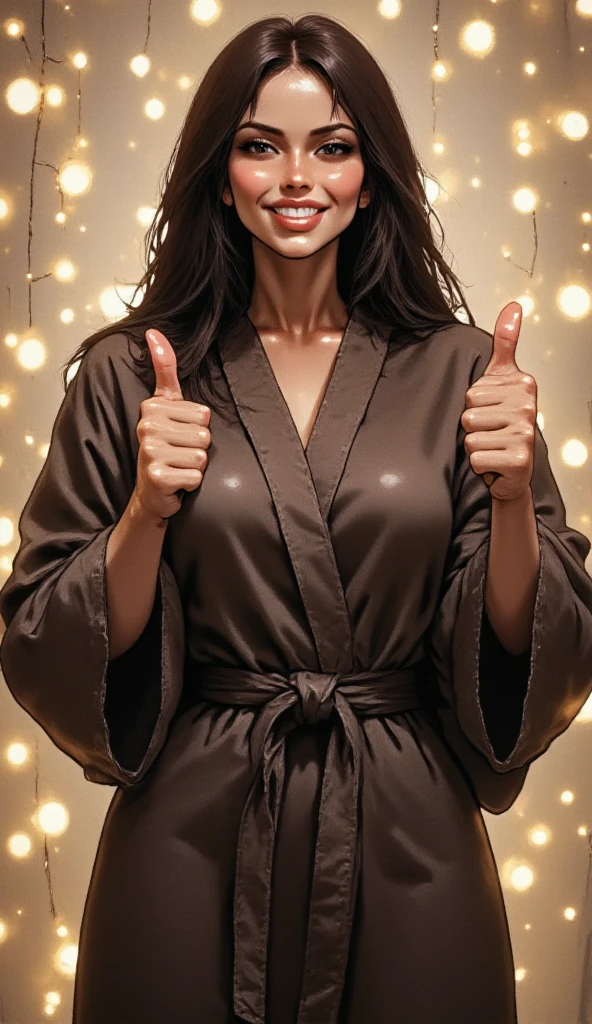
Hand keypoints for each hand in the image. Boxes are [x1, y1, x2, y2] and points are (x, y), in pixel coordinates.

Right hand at [133, 328, 210, 521]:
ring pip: (201, 456)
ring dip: (195, 466)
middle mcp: (146, 426)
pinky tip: (176, 482)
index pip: (204, 414)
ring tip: (178, 466)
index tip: (178, 434)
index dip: (197, 428)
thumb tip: (154, 332)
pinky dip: (191, 483)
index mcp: (151, 407)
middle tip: (179, 454)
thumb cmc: (164, 447)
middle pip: (205, 434)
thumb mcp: (166, 405)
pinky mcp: (156, 477)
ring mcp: (149, 452)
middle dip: (198, 448)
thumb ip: (164, 369)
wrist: (151, 492)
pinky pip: (196, 476)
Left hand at [460, 301, 535, 502]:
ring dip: (476, 447)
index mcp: (522, 385)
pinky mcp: (519, 459)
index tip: (491, 412)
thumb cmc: (504, 424)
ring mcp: (525, 434)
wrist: (513, 471)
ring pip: (470, 437)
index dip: (474, 406)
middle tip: (490, 433)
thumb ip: (505, 343)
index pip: (471, 393)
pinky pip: (476, 457)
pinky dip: (480, 465)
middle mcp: (528, 408)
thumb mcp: (502, 379)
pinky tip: (494, 462)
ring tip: (492, 447)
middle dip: (473, 428)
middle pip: (468, 414)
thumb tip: (513, 306)